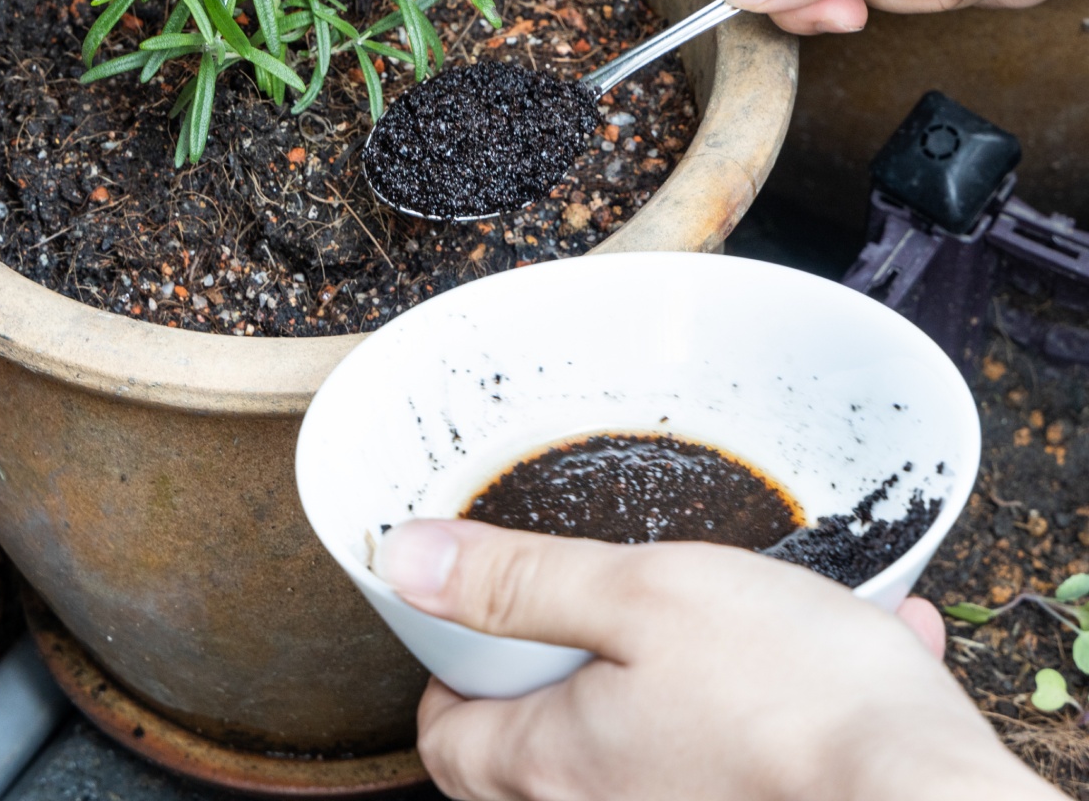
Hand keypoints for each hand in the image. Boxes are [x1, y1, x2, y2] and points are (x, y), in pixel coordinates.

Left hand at [375, 519, 1052, 800]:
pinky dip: (766, 701)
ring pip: (643, 744)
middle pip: (533, 752)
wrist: (925, 793)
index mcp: (555, 761)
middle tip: (594, 604)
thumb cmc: (784, 693)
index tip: (483, 620)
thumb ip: (519, 582)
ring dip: (678, 672)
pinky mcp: (750, 799)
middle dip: (557, 672)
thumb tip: (408, 558)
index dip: (451, 672)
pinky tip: (829, 642)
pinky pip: (739, 751)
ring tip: (734, 609)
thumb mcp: (639, 594)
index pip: (447, 738)